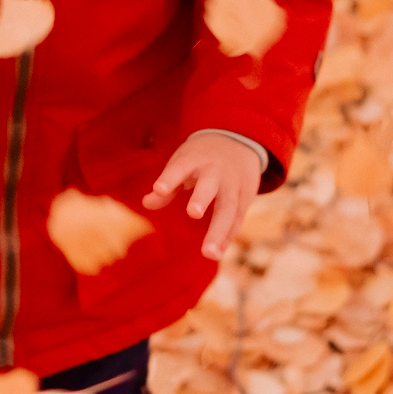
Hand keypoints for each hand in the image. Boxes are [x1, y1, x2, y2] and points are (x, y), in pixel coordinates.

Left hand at [145, 131, 266, 258]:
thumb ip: (167, 184)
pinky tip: (219, 252)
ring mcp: (233, 184)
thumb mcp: (182, 162)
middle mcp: (215, 171)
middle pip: (209, 186)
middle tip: (193, 213)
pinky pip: (238, 218)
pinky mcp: (246, 196)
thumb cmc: (201, 157)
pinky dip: (229, 236)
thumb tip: (146, 203)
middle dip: (202, 198)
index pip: (179, 167)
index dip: (169, 178)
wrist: (239, 139)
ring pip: (229, 207)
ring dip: (219, 231)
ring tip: (209, 253)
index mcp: (195, 160)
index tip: (158, 189)